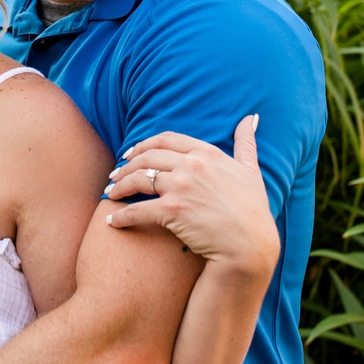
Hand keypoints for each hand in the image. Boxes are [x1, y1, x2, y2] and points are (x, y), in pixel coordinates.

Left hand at [103, 115, 278, 276]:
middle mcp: (192, 165)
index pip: (166, 140)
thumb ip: (247, 143)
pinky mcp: (172, 211)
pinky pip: (136, 210)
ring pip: (138, 179)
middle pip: (147, 158)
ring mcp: (181, 187)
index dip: (144, 145)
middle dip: (126, 165)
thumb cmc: (253, 211)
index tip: (131, 154)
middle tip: (114, 174)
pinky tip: (111, 221)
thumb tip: (251, 118)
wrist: (251, 245)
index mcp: (207, 153)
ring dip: (119, 185)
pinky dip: (120, 216)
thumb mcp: (251, 171)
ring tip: (110, 192)